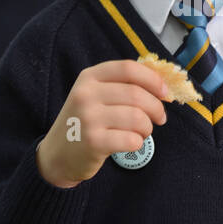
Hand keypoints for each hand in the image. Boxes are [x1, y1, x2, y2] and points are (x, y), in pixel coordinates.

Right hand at [36, 59, 168, 187]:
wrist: (57, 155)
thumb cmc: (85, 122)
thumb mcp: (95, 95)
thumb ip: (122, 85)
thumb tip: (163, 84)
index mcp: (89, 77)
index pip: (128, 68)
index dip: (153, 79)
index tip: (165, 93)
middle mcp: (86, 95)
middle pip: (137, 95)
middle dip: (156, 108)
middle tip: (160, 118)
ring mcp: (88, 119)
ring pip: (138, 118)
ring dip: (147, 127)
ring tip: (142, 132)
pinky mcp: (94, 142)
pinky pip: (132, 139)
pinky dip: (138, 142)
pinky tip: (130, 143)